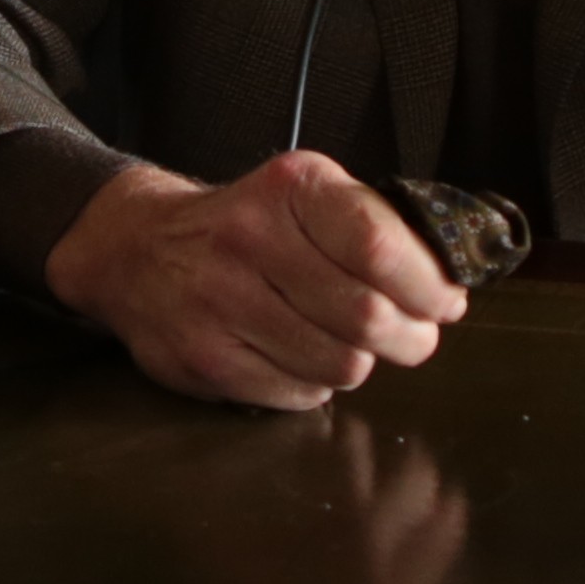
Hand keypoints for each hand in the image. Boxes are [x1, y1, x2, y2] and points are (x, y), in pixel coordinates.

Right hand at [44, 150, 468, 409]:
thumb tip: (448, 281)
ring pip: (340, 364)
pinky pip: (299, 393)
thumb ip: (373, 226)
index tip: (445, 302)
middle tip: (413, 336)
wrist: (136, 249)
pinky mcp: (205, 358)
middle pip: (367, 316)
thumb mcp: (303, 193)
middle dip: (409, 337)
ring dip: (360, 362)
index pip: (379, 246)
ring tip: (348, 343)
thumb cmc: (244, 224)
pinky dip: (315, 384)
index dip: (428, 286)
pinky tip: (298, 355)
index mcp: (288, 190)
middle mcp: (250, 241)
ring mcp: (221, 303)